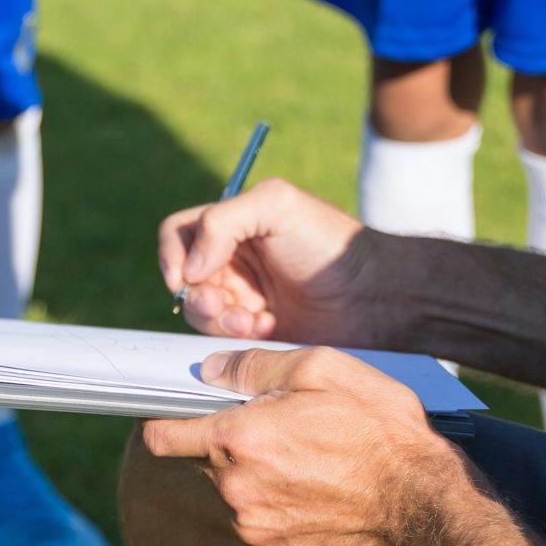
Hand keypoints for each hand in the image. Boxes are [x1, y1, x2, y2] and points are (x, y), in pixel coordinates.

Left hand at [139, 344, 460, 545]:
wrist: (423, 505)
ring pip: (232, 495)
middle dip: (228, 444)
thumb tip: (212, 370)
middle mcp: (234, 490)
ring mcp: (252, 530)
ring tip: (307, 464)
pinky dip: (274, 511)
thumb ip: (254, 366)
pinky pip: (256, 527)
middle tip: (278, 430)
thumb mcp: (322, 369)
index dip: (163, 420)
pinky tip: (314, 496)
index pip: (160, 435)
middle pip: (202, 461)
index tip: (175, 413)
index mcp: (237, 439)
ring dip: (254, 479)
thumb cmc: (379, 430)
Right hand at [159, 178, 381, 343]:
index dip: (173, 256)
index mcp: (234, 223)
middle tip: (222, 305)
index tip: (187, 278)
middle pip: (183, 279)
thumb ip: (223, 221)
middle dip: (198, 296)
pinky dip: (236, 336)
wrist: (372, 295)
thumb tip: (189, 268)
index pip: (179, 233)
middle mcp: (233, 258)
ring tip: (252, 320)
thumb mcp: (277, 207)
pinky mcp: (255, 329)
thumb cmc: (330, 243)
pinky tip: (267, 328)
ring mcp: (243, 295)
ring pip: (200, 312)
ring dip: (218, 319)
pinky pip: (223, 338)